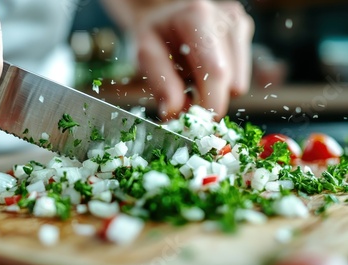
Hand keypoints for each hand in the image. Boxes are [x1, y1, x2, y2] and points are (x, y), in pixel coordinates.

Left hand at [104, 0, 253, 119]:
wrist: (163, 13)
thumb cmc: (153, 34)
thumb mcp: (145, 55)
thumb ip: (161, 84)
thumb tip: (174, 114)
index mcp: (198, 17)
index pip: (216, 71)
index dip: (210, 104)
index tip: (197, 124)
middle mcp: (226, 18)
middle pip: (231, 82)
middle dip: (208, 100)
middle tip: (184, 99)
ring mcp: (240, 25)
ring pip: (238, 84)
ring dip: (214, 91)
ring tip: (191, 77)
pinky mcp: (245, 34)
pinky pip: (239, 77)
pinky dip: (221, 82)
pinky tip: (203, 69)